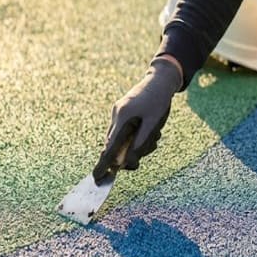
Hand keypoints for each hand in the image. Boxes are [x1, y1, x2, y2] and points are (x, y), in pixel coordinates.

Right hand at [92, 57, 182, 183]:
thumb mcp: (153, 123)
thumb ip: (140, 142)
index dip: (103, 163)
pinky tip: (153, 129)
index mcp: (122, 117)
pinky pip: (126, 132)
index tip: (96, 177)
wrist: (161, 79)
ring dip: (139, 143)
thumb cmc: (158, 100)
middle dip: (132, 152)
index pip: (110, 147)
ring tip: (156, 133)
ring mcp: (118, 113)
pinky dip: (138, 136)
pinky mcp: (123, 113)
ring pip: (123, 139)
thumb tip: (127, 162)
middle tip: (152, 144)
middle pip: (116, 145)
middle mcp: (116, 115)